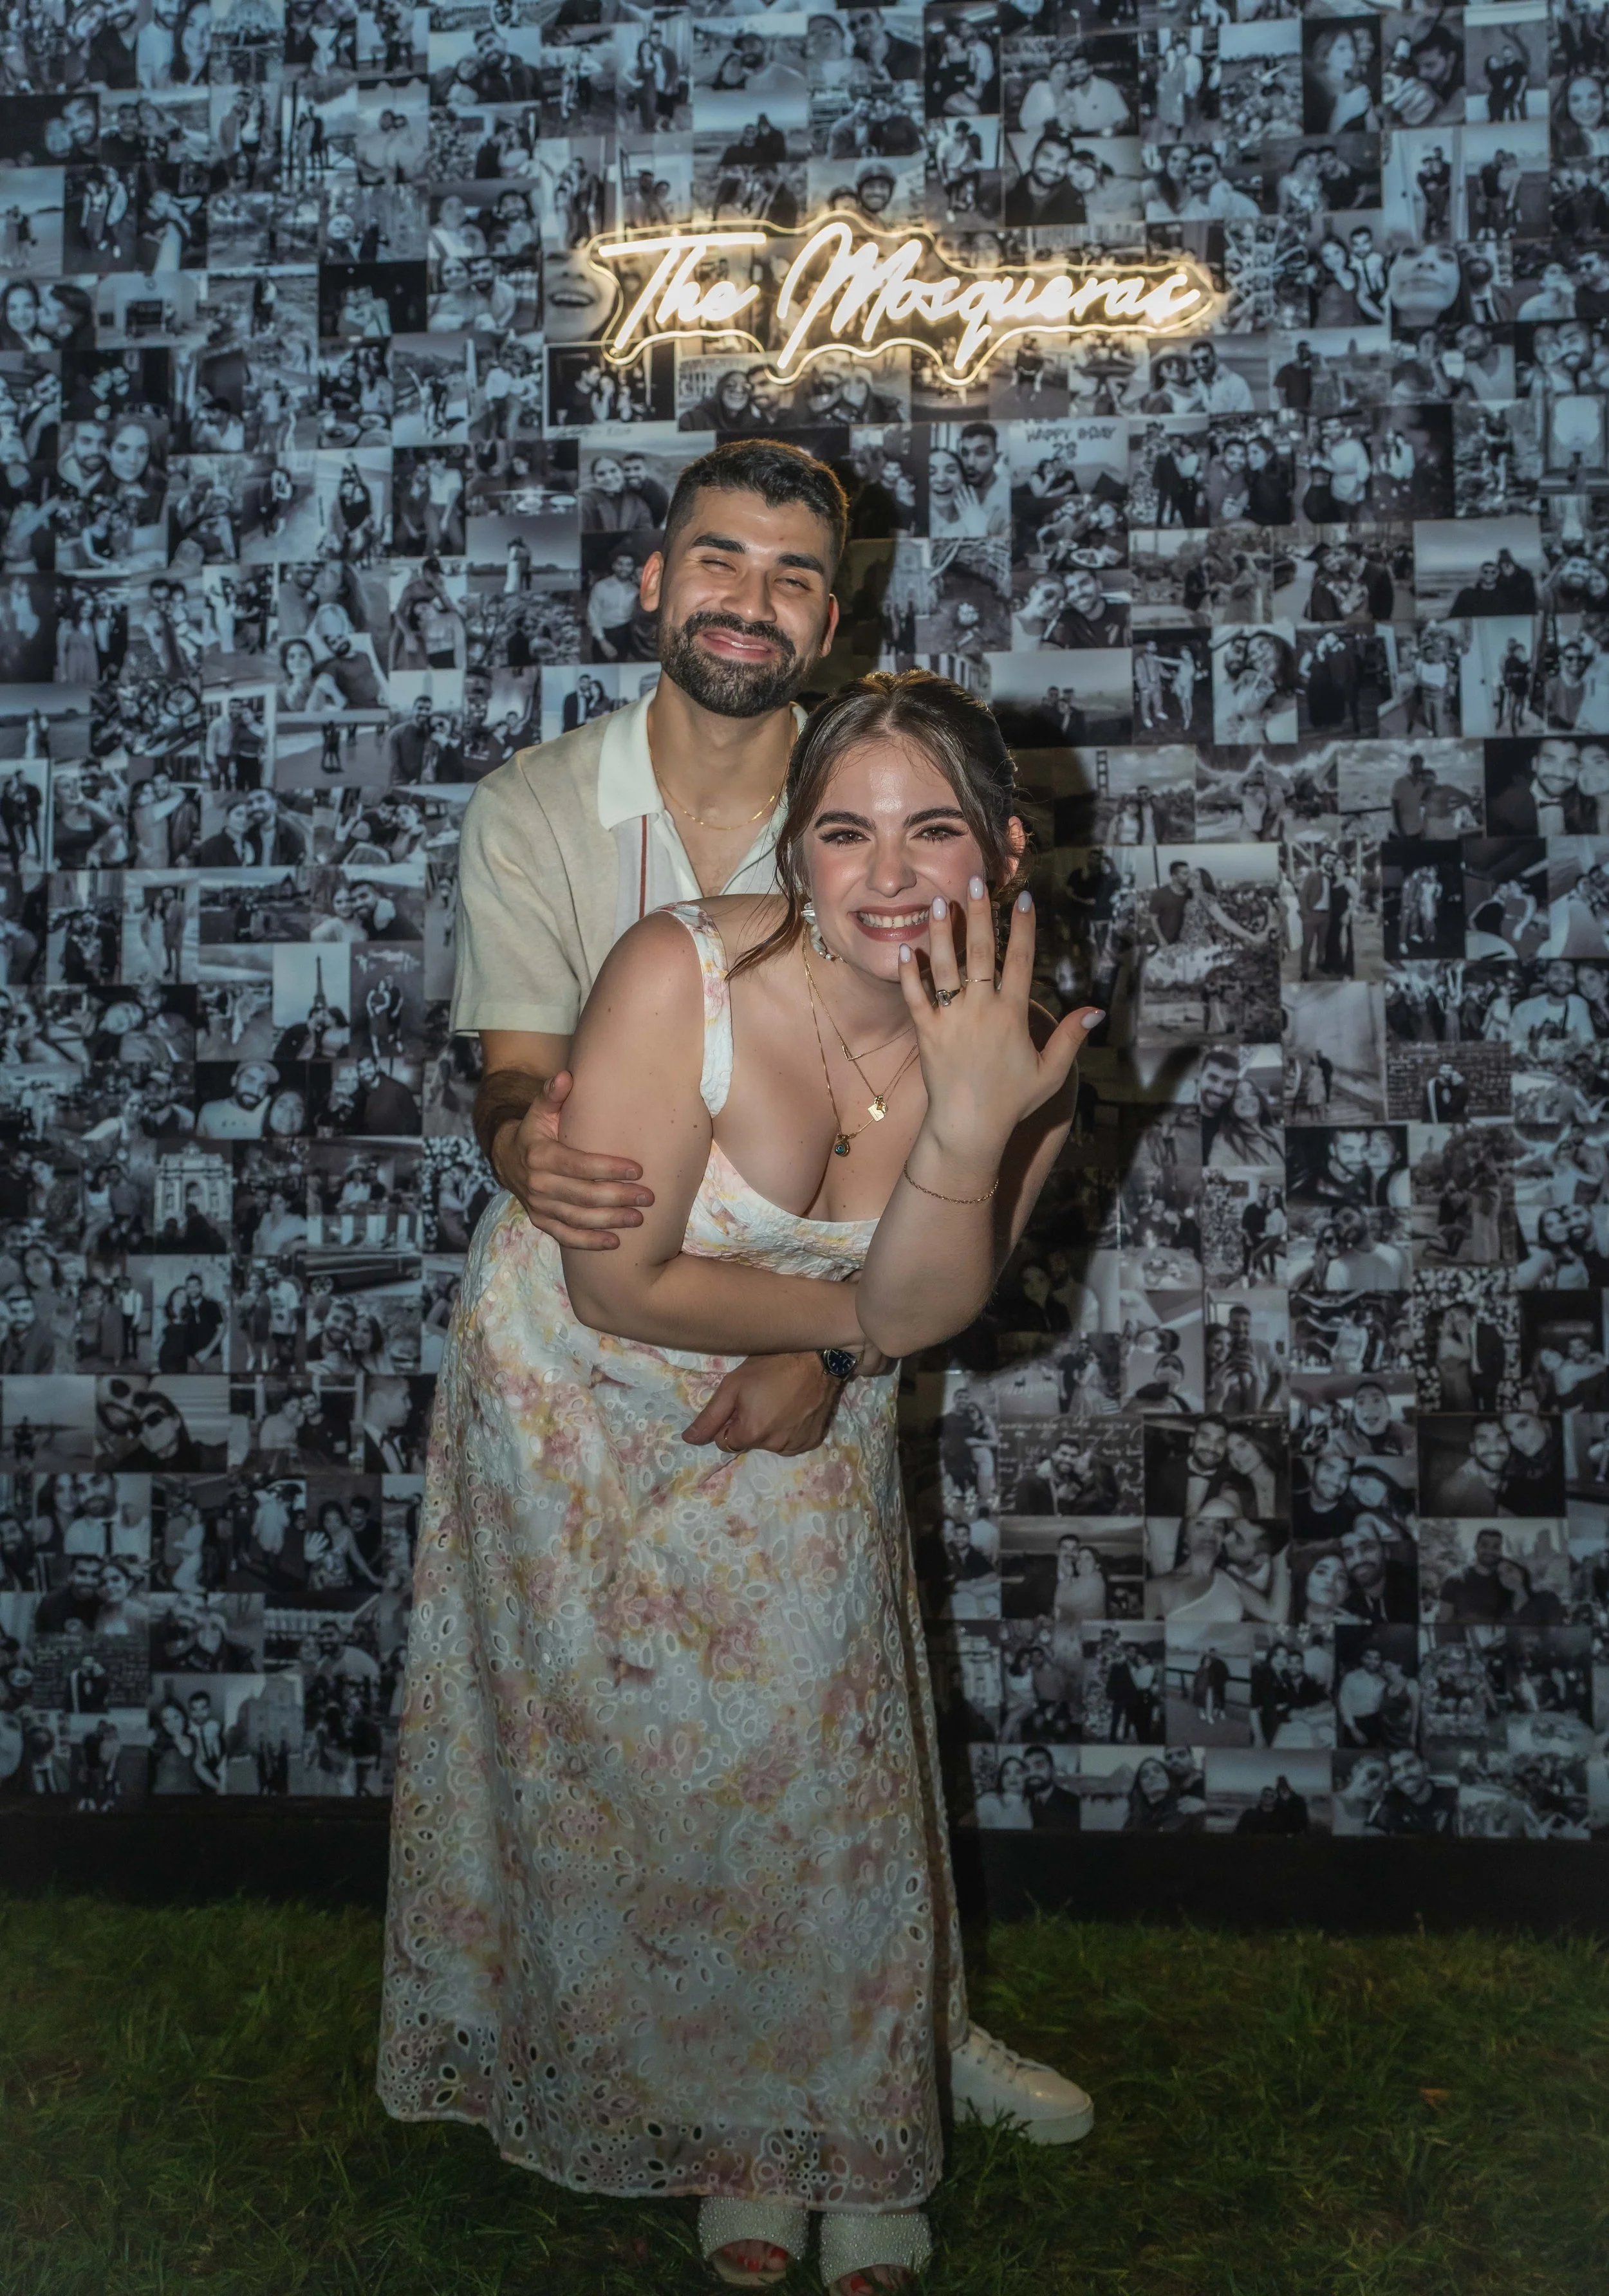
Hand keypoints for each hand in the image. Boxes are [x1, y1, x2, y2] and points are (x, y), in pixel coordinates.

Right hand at [493, 1069, 653, 1248]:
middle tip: (648, 1197)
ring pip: (577, 1218)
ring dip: (610, 1221)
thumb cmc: (536, 1130)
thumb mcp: (541, 1110)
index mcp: (541, 1155)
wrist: (507, 1157)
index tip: (637, 1170)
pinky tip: (614, 1242)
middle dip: (618, 1197)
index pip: (579, 1165)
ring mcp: (539, 1206)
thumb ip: (553, 1094)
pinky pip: (565, 1236)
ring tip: (638, 1219)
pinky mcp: (541, 1221)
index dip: (608, 1169)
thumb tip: (565, 1076)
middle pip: (583, 1195)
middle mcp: (538, 1184)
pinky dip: (589, 1242)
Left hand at [681, 1350, 842, 1454]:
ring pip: (770, 1443)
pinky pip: (792, 1442)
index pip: (725, 1442)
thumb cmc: (771, 1366)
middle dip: (750, 1425)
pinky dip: (790, 1430)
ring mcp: (796, 1444)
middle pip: (749, 1442)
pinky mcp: (813, 1440)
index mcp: (751, 1434)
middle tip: (761, 1397)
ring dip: (770, 1429)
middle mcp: (774, 1446)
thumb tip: (688, 1439)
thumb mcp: (732, 1386)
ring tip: (780, 1401)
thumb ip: (709, 1417)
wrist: (817, 1358)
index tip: (741, 1402)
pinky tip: (795, 1409)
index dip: (729, 1422)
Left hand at [898, 877, 1097, 1171]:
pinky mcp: (927, 1033)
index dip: (1023, 928)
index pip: (1020, 961)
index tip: (1024, 899)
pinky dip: (910, 974)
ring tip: (940, 901)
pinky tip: (907, 948)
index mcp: (1012, 1015)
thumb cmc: (1012, 1101)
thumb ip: (1070, 1038)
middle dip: (980, 914)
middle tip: (975, 881)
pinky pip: (916, 997)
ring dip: (944, 933)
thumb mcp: (1050, 1072)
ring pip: (946, 968)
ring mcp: (952, 1020)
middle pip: (982, 953)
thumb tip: (1096, 1011)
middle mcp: (982, 1010)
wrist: (969, 1127)